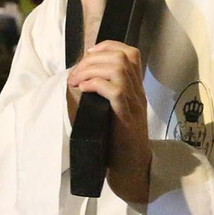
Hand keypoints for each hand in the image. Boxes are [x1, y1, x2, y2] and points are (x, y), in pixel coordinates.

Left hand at [67, 40, 151, 203]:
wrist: (132, 168)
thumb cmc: (118, 141)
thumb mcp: (113, 111)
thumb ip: (106, 94)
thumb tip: (82, 77)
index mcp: (136, 89)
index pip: (130, 53)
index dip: (108, 46)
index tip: (89, 55)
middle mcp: (138, 92)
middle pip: (122, 57)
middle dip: (94, 58)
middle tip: (76, 73)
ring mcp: (134, 104)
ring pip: (118, 69)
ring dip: (91, 70)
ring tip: (76, 81)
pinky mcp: (126, 117)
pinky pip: (114, 90)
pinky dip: (95, 84)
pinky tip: (83, 90)